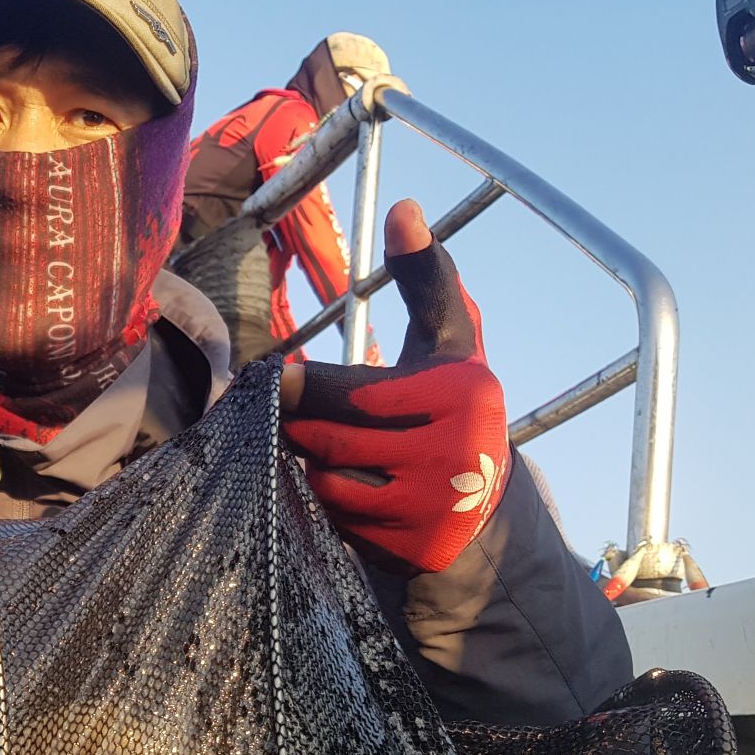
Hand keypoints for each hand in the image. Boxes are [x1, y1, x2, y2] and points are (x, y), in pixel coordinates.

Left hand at [278, 201, 509, 574]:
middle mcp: (450, 451)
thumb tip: (403, 208)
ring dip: (304, 459)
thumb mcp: (451, 345)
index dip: (304, 388)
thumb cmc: (453, 408)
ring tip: (303, 441)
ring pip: (326, 476)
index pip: (357, 390)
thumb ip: (426, 281)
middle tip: (276, 409)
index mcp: (460, 393)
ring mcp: (427, 505)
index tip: (272, 379)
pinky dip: (321, 501)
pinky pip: (333, 517)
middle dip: (297, 422)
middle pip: (333, 434)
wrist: (482, 511)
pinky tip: (331, 485)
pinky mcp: (405, 547)